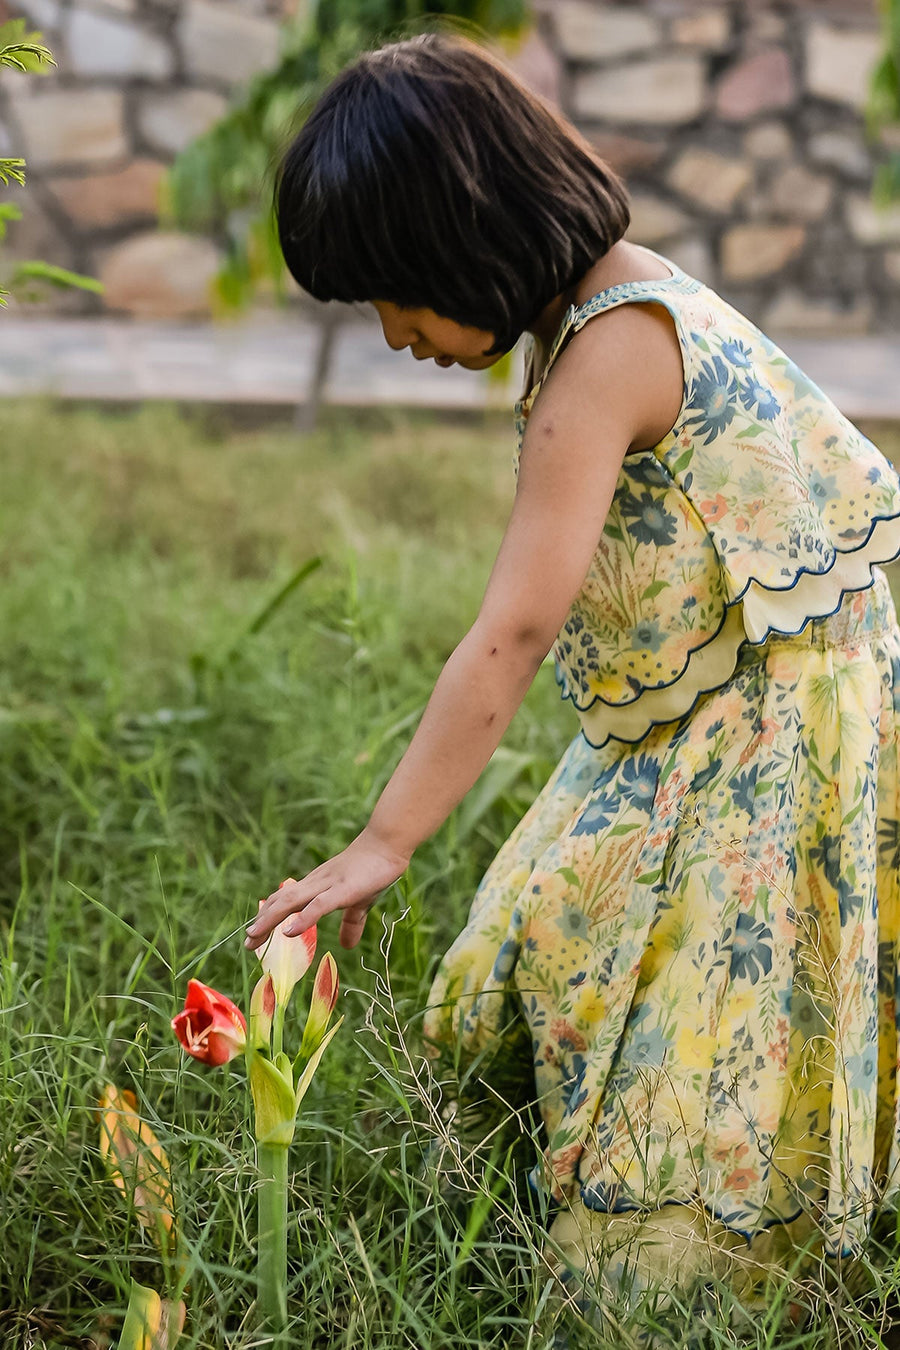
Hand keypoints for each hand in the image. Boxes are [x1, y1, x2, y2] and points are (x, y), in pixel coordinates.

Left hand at [244, 828, 409, 950]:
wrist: (387, 844)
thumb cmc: (373, 869)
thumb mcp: (360, 902)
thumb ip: (351, 923)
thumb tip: (347, 946)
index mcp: (316, 885)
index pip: (284, 900)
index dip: (267, 915)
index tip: (254, 934)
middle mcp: (315, 884)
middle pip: (280, 903)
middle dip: (261, 922)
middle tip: (246, 942)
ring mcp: (327, 886)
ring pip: (291, 903)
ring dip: (270, 920)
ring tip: (254, 936)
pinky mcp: (343, 890)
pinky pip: (318, 906)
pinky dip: (302, 919)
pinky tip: (289, 932)